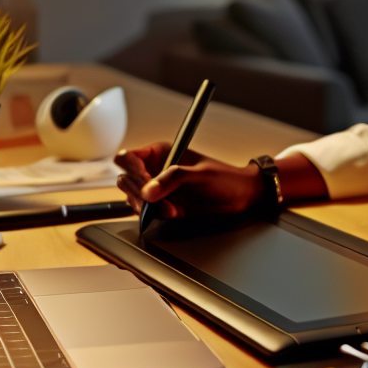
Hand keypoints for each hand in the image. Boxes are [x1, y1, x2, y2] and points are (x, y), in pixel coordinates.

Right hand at [114, 142, 260, 219]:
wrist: (242, 198)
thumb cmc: (226, 178)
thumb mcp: (200, 175)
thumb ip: (173, 179)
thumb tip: (148, 191)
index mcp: (161, 152)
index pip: (129, 158)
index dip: (132, 170)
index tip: (145, 181)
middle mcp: (155, 169)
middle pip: (126, 179)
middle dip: (138, 192)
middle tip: (154, 201)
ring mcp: (158, 189)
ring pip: (133, 197)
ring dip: (146, 206)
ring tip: (171, 209)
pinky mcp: (163, 205)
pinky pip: (146, 211)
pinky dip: (154, 215)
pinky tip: (173, 213)